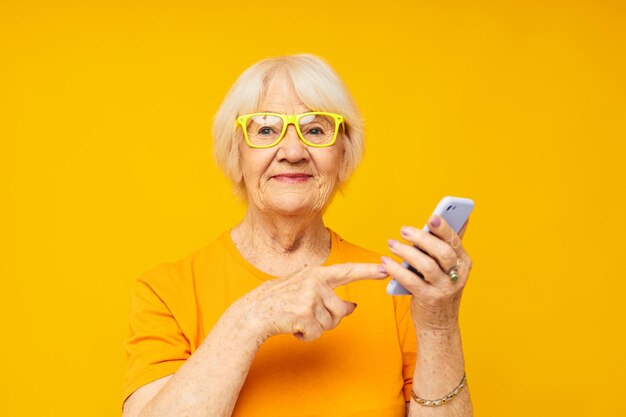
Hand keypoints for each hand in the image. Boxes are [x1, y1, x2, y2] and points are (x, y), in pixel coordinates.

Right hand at [240, 263, 387, 341]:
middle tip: (308, 316)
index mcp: (316, 273)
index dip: (368, 271)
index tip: (386, 268)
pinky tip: (293, 327)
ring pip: (330, 324)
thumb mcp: (301, 286)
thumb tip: (352, 308)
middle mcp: (315, 282)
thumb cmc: (279, 301)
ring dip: (316, 327)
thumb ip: (326, 292)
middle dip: (330, 319)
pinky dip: (306, 336)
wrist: (253, 312)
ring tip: (297, 319)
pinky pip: (317, 334)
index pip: (347, 271)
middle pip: (341, 310)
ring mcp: (309, 297)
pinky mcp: (304, 314)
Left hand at [381, 215, 472, 331]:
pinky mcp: (429, 299)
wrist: (439, 325)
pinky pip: (411, 281)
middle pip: (442, 252)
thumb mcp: (447, 268)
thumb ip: (443, 246)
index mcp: (463, 262)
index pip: (455, 241)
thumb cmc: (439, 289)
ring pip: (427, 265)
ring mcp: (444, 289)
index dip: (444, 229)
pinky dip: (397, 270)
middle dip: (423, 238)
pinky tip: (386, 262)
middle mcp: (457, 275)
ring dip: (407, 252)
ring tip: (392, 244)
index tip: (432, 217)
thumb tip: (439, 218)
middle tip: (404, 230)